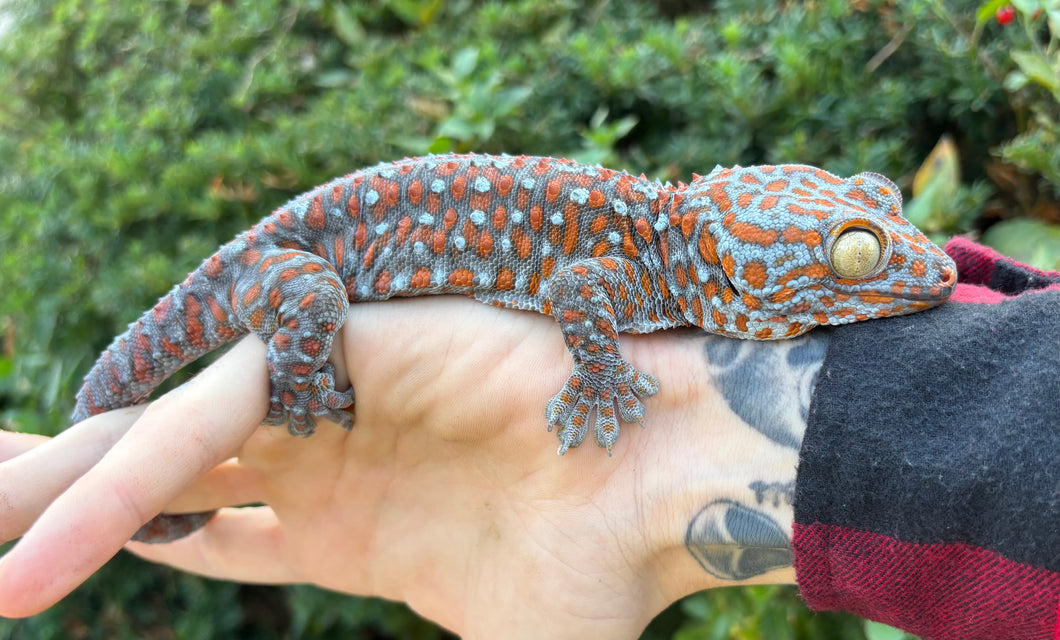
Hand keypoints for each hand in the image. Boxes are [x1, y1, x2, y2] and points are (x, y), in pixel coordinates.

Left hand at [0, 297, 806, 637]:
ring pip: (161, 438)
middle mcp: (320, 458)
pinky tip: (47, 528)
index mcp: (342, 527)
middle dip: (52, 505)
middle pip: (155, 476)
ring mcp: (328, 405)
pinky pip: (213, 415)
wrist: (665, 490)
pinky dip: (131, 471)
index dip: (110, 545)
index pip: (197, 530)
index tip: (23, 577)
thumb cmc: (597, 580)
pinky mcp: (341, 355)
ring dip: (54, 486)